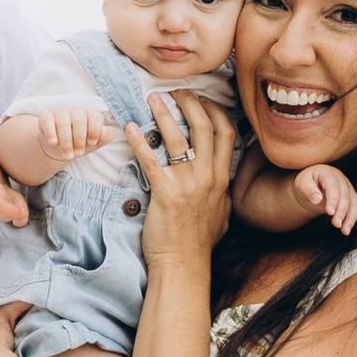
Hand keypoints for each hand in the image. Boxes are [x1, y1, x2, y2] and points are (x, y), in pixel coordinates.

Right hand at [35, 102, 109, 159]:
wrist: (59, 148)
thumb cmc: (79, 143)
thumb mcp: (94, 143)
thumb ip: (104, 137)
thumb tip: (106, 131)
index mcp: (90, 114)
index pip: (95, 117)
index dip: (95, 130)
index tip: (92, 142)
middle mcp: (75, 111)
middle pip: (79, 120)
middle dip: (79, 139)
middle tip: (79, 153)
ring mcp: (60, 113)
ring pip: (63, 122)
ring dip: (66, 141)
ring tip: (68, 155)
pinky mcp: (46, 118)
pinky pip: (48, 122)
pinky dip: (51, 133)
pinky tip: (53, 143)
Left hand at [127, 89, 234, 265]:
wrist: (184, 264)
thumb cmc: (199, 242)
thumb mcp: (223, 213)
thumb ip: (223, 191)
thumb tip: (224, 177)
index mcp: (222, 179)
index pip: (226, 134)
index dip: (215, 110)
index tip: (203, 99)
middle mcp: (208, 177)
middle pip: (203, 127)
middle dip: (190, 103)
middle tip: (176, 92)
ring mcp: (187, 184)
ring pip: (177, 137)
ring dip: (164, 113)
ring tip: (152, 99)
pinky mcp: (165, 193)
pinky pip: (150, 160)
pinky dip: (140, 141)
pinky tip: (130, 128)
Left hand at [296, 161, 356, 238]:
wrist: (312, 184)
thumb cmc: (306, 183)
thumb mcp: (302, 184)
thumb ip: (308, 190)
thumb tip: (316, 198)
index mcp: (329, 174)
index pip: (333, 187)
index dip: (333, 200)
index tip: (330, 212)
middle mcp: (342, 180)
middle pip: (346, 197)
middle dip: (342, 212)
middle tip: (337, 224)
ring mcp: (349, 189)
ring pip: (354, 203)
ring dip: (352, 218)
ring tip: (345, 231)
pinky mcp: (352, 198)